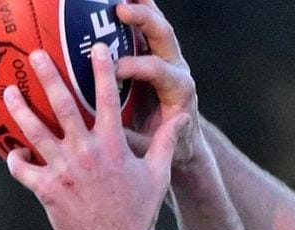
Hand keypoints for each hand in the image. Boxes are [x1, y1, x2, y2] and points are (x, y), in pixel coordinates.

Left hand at [4, 45, 189, 229]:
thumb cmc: (139, 212)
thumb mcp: (158, 175)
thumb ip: (165, 142)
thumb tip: (180, 118)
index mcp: (113, 146)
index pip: (107, 99)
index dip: (102, 71)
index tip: (96, 48)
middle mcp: (86, 153)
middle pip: (62, 105)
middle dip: (48, 76)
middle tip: (36, 55)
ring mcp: (64, 171)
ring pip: (34, 132)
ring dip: (19, 108)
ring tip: (9, 91)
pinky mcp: (47, 190)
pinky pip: (23, 169)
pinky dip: (16, 158)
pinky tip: (16, 152)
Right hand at [116, 0, 201, 168]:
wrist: (185, 142)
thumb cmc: (170, 148)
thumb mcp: (155, 150)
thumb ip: (136, 141)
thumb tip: (109, 136)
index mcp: (179, 90)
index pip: (158, 70)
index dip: (136, 67)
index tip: (114, 70)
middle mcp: (177, 68)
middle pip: (164, 36)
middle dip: (144, 22)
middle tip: (120, 11)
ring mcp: (168, 58)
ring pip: (157, 24)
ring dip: (140, 6)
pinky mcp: (156, 54)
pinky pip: (146, 26)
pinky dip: (135, 9)